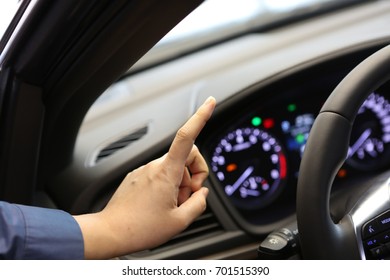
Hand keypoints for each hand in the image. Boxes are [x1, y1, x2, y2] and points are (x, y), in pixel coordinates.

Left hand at [74, 96, 215, 258]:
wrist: (110, 232)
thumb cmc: (140, 228)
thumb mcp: (180, 222)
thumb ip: (198, 204)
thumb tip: (202, 193)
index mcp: (167, 173)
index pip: (186, 137)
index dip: (200, 117)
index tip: (209, 102)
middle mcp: (154, 167)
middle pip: (187, 157)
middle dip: (194, 175)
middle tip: (187, 197)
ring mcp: (144, 171)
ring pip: (173, 169)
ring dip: (179, 185)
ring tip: (170, 206)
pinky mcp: (137, 177)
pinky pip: (160, 175)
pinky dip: (167, 187)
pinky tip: (159, 204)